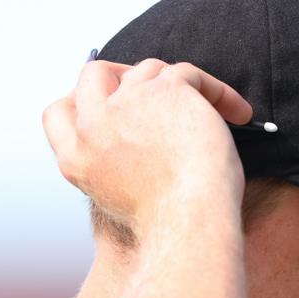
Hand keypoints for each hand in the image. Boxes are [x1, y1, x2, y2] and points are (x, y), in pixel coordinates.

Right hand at [41, 58, 254, 241]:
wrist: (189, 226)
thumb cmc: (168, 225)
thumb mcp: (120, 200)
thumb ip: (113, 166)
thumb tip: (136, 140)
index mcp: (77, 158)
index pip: (59, 113)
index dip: (81, 100)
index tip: (110, 103)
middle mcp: (94, 127)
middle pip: (94, 75)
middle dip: (122, 74)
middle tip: (158, 90)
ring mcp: (127, 105)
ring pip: (147, 70)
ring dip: (178, 85)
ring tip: (209, 109)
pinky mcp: (167, 92)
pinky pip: (189, 73)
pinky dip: (218, 92)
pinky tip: (239, 113)